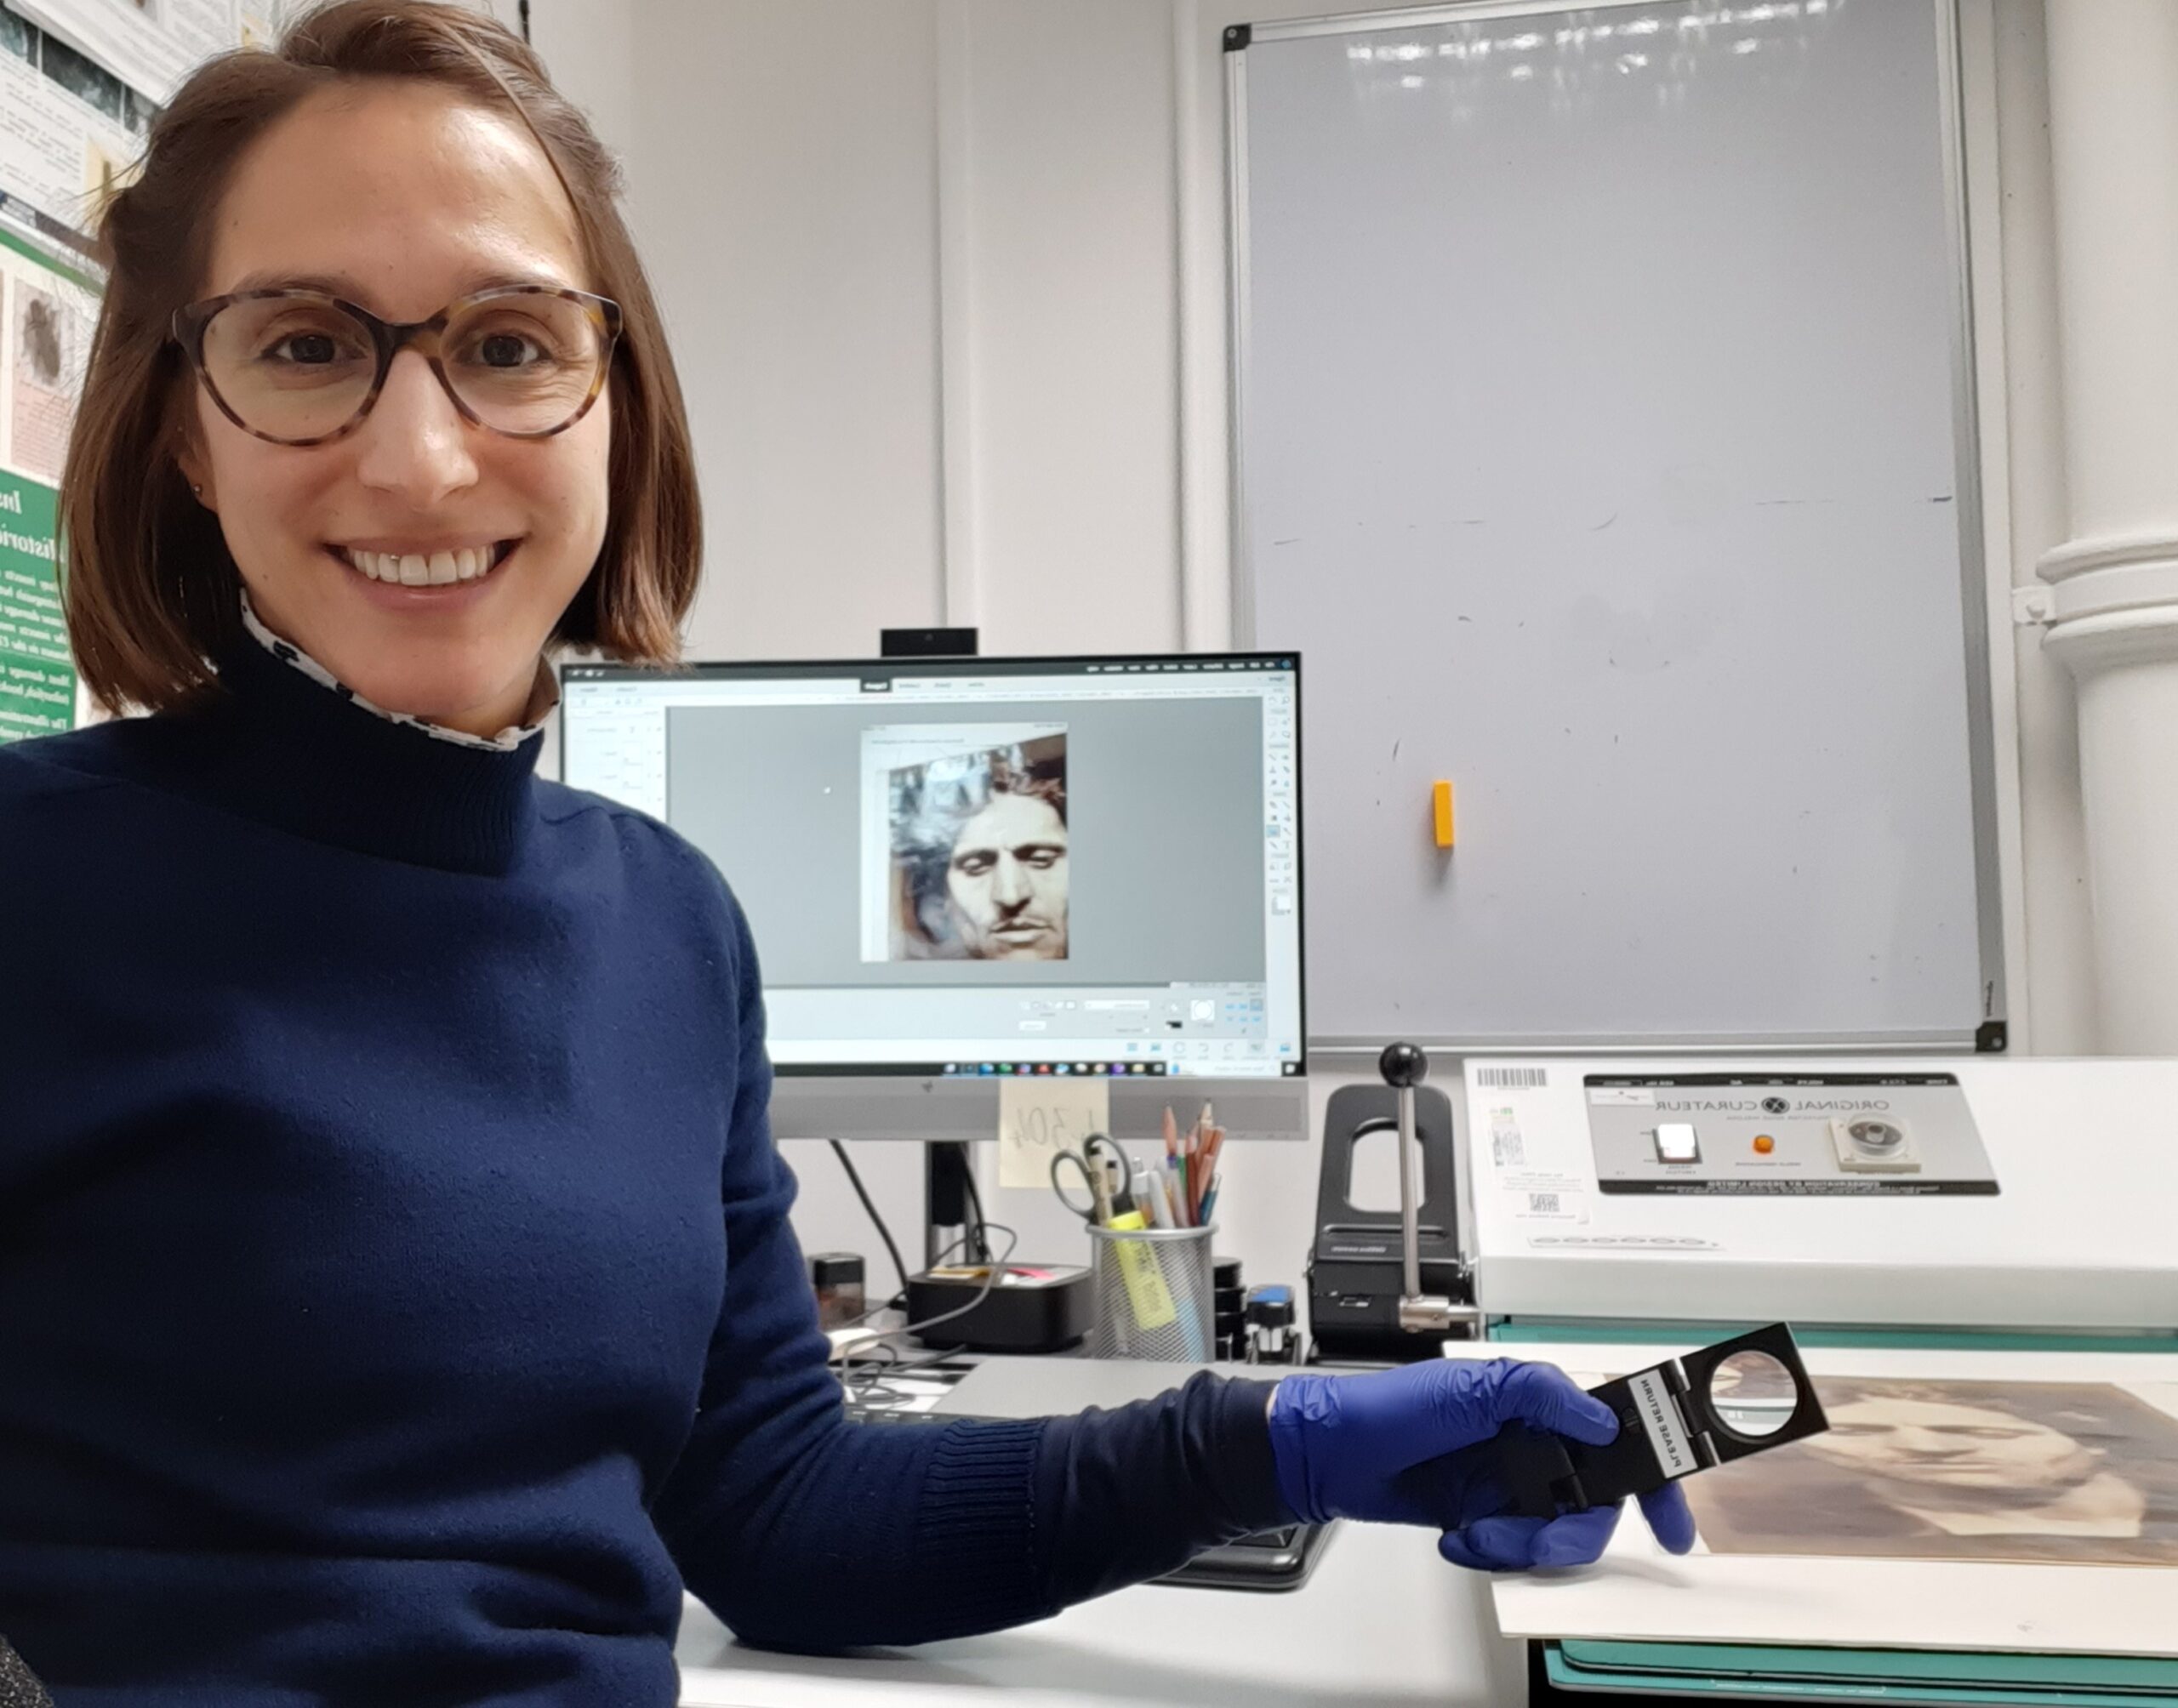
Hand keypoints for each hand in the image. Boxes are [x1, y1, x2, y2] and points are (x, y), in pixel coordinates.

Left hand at [1265, 1358, 1698, 1571]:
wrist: (1332, 1457)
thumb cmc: (1389, 1408)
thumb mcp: (1470, 1386)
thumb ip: (1542, 1395)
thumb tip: (1599, 1418)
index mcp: (1539, 1403)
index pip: (1618, 1433)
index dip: (1655, 1474)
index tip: (1670, 1519)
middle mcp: (1533, 1443)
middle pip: (1598, 1500)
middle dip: (1575, 1528)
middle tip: (1545, 1538)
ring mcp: (1512, 1483)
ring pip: (1561, 1533)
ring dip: (1524, 1544)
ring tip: (1480, 1533)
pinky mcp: (1489, 1517)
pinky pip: (1520, 1551)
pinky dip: (1494, 1552)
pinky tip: (1460, 1537)